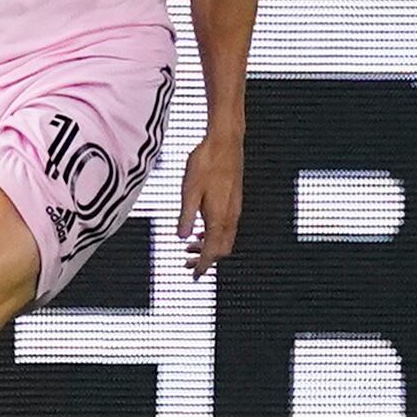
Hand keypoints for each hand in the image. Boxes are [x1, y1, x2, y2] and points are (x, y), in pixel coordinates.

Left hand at [178, 130, 243, 277]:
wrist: (225, 141)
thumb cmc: (206, 162)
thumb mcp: (189, 190)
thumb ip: (186, 216)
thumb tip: (182, 238)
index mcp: (219, 216)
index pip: (213, 251)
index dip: (202, 265)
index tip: (193, 275)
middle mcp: (231, 215)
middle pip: (223, 249)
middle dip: (206, 260)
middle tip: (187, 263)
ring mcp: (234, 207)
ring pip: (225, 238)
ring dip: (209, 247)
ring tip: (190, 248)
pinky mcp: (234, 200)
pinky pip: (227, 226)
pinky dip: (213, 235)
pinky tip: (200, 229)